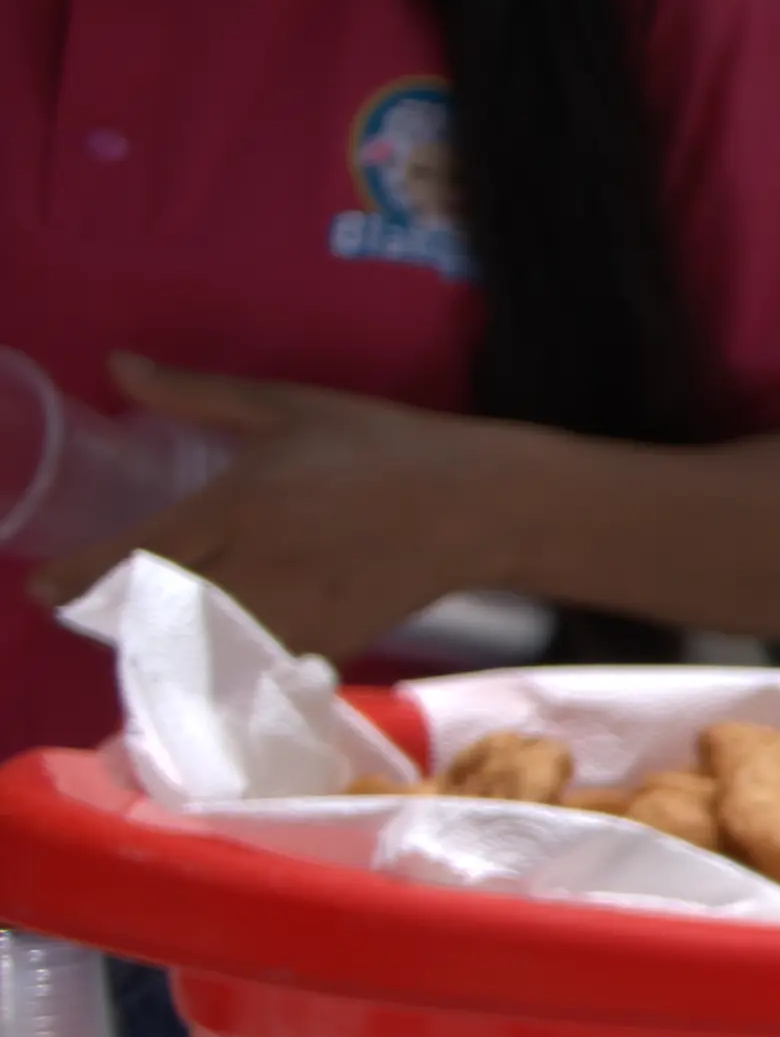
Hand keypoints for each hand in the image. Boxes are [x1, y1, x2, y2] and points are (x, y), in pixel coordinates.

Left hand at [97, 360, 538, 660]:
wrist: (478, 504)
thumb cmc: (380, 444)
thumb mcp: (287, 406)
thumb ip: (194, 394)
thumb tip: (114, 365)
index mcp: (238, 503)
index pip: (138, 553)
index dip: (80, 577)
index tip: (43, 587)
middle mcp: (258, 565)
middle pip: (157, 612)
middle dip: (113, 617)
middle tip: (88, 609)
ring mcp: (294, 611)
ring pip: (201, 648)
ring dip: (163, 647)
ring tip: (143, 636)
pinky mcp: (328, 642)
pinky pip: (256, 667)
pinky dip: (224, 671)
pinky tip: (210, 662)